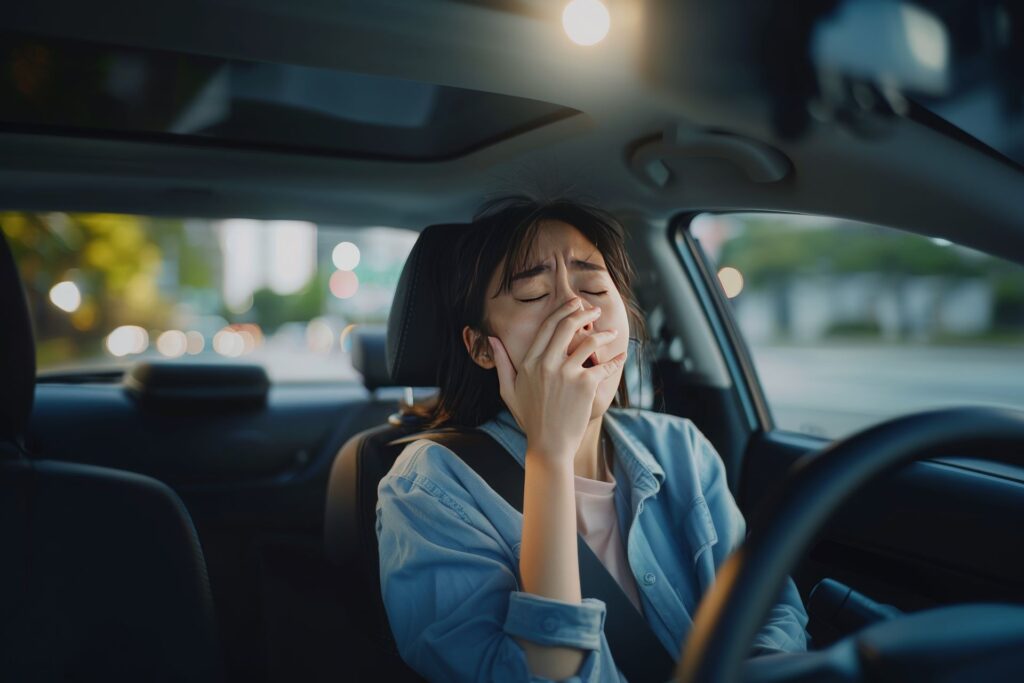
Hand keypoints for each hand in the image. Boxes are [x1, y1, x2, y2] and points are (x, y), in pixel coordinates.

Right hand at [488, 297, 626, 466]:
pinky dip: (616, 360)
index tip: (575, 304)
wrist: (549, 446)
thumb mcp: (508, 390)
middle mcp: (547, 363)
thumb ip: (501, 363)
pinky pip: (604, 365)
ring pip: (589, 342)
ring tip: (611, 332)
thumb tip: (492, 339)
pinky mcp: (585, 385)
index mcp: (529, 362)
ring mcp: (567, 373)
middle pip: (568, 326)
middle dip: (583, 312)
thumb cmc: (530, 418)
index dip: (563, 311)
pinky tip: (621, 355)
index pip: (548, 326)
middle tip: (594, 310)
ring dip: (603, 333)